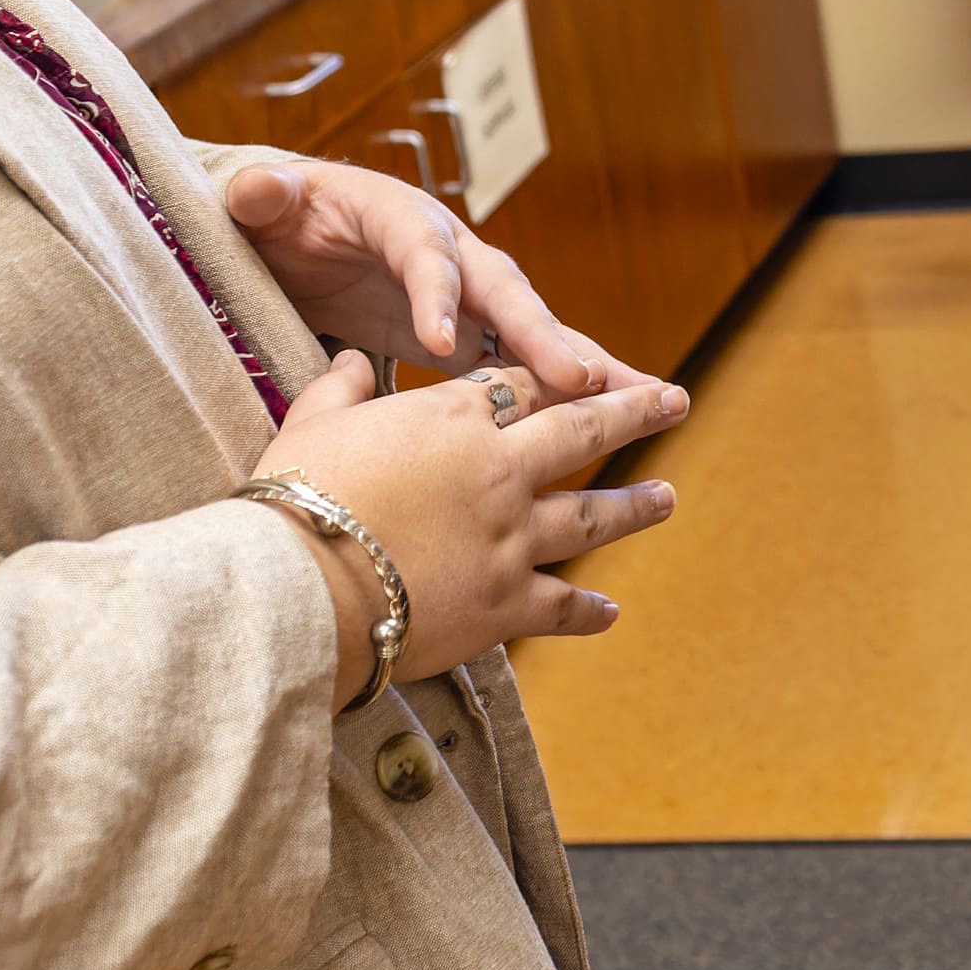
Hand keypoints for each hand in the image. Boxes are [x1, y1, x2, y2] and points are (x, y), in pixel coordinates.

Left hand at [216, 153, 647, 395]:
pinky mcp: (469, 333)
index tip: (441, 340)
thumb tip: (257, 189)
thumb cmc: (283, 213)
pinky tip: (610, 420)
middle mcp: (451, 253)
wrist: (296, 229)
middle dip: (543, 336)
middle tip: (580, 380)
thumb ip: (261, 195)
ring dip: (584, 365)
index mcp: (401, 216)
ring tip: (641, 400)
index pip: (425, 253)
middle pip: (505, 291)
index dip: (437, 293)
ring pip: (533, 331)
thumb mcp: (264, 199)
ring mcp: (467, 296)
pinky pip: (523, 363)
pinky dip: (567, 390)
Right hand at [252, 351, 688, 698]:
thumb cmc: (295, 499)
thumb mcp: (309, 424)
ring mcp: (512, 538)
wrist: (302, 586)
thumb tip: (354, 358)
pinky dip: (588, 610)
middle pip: (580, 431)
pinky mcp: (508, 603)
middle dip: (634, 411)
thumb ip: (341, 387)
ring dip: (635, 505)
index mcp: (453, 419)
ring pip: (591, 515)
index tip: (586, 368)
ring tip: (668, 497)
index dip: (552, 375)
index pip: (519, 385)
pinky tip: (610, 611)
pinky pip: (561, 605)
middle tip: (675, 399)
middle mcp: (498, 470)